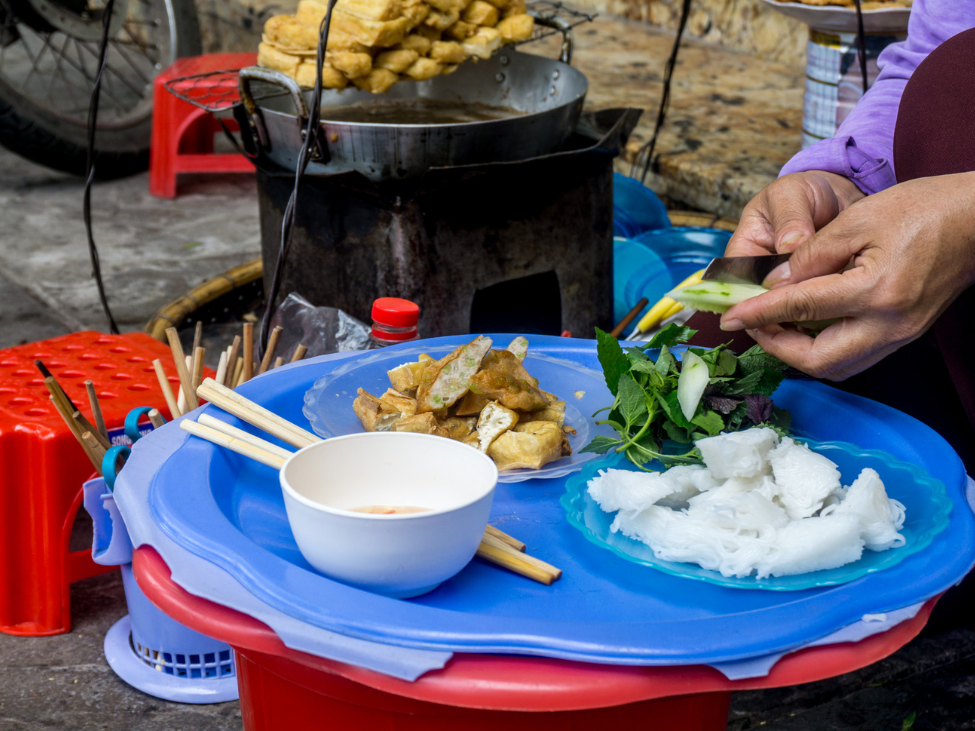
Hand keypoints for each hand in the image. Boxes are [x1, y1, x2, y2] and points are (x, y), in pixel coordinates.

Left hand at [719, 172, 974, 379]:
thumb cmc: (921, 209)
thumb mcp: (856, 219)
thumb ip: (809, 256)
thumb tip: (772, 285)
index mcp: (876, 291)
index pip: (801, 308)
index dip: (759, 313)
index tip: (730, 315)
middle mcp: (889, 324)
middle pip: (818, 362)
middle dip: (778, 347)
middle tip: (753, 323)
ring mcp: (901, 335)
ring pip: (837, 367)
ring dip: (799, 354)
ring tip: (775, 325)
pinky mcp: (905, 335)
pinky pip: (855, 358)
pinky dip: (823, 349)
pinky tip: (806, 327)